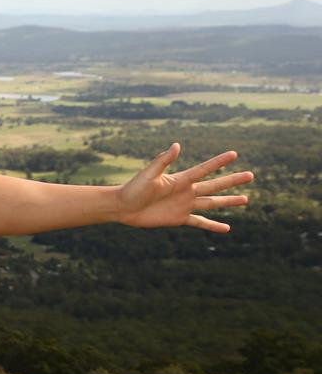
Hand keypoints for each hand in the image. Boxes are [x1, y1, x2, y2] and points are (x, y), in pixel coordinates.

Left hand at [115, 143, 253, 231]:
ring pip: (212, 203)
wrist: (123, 207)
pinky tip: (227, 228)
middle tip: (251, 175)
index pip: (204, 169)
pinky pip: (200, 222)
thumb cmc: (133, 188)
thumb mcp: (149, 174)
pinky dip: (213, 225)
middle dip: (232, 180)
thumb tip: (177, 145)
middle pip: (215, 185)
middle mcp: (186, 191)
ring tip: (246, 199)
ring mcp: (184, 205)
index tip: (235, 154)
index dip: (219, 162)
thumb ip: (162, 160)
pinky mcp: (180, 218)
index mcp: (180, 179)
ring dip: (229, 201)